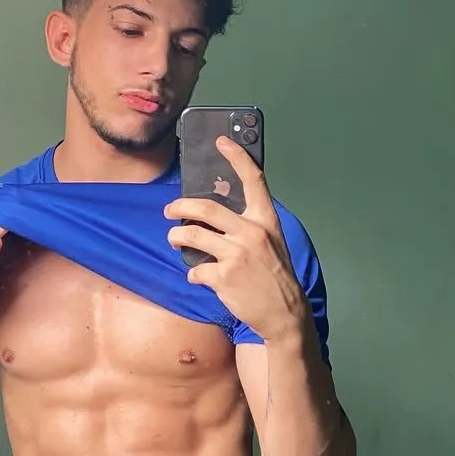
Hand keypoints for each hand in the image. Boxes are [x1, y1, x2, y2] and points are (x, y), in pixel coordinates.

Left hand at [164, 136, 307, 339]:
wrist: (284, 313)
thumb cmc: (275, 274)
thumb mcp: (271, 241)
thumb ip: (248, 224)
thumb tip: (215, 212)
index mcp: (265, 220)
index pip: (253, 180)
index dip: (237, 157)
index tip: (221, 141)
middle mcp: (252, 233)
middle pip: (206, 208)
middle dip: (180, 206)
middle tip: (170, 210)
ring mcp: (237, 255)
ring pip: (192, 236)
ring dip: (176, 237)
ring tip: (174, 240)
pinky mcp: (224, 278)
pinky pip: (196, 270)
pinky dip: (194, 274)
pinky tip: (199, 277)